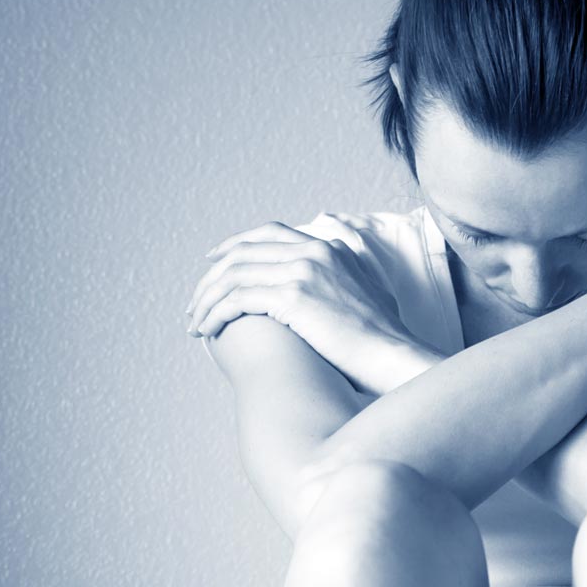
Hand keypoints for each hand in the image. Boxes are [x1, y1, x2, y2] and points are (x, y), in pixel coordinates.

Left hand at [185, 220, 414, 365]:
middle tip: (195, 302)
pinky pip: (236, 299)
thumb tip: (331, 287)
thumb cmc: (380, 337)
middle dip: (211, 278)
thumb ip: (345, 277)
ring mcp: (303, 270)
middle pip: (243, 252)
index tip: (213, 261)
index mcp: (329, 247)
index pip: (269, 233)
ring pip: (233, 276)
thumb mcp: (368, 292)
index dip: (235, 244)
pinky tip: (207, 331)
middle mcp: (314, 251)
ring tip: (195, 323)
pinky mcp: (293, 296)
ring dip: (207, 300)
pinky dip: (215, 314)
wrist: (392, 353)